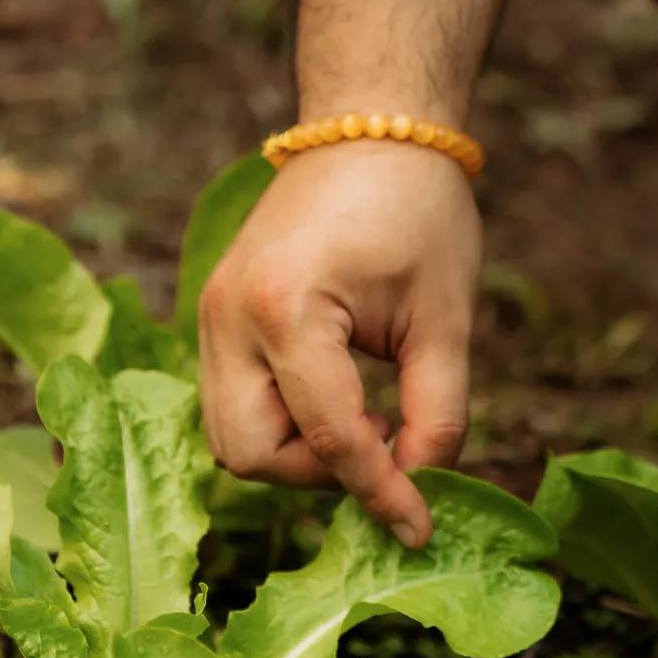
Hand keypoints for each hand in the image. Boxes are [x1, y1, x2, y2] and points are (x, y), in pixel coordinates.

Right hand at [198, 140, 480, 546]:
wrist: (373, 129)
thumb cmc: (420, 213)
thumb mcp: (446, 318)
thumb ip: (437, 412)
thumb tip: (422, 489)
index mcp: (287, 307)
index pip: (327, 436)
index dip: (380, 491)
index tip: (420, 527)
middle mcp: (228, 316)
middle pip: (250, 453)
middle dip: (320, 475)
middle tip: (391, 452)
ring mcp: (210, 315)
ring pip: (231, 436)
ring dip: (298, 453)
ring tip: (372, 422)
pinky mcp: (215, 316)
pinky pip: (233, 401)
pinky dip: (281, 422)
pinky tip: (342, 401)